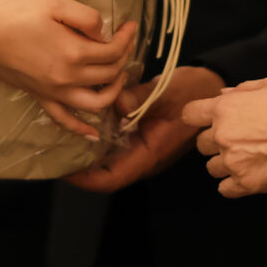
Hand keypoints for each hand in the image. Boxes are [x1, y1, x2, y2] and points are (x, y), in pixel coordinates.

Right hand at [0, 0, 138, 136]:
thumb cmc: (15, 14)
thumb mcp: (54, 3)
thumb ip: (86, 17)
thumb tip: (102, 33)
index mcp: (75, 52)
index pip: (113, 50)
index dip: (127, 37)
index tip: (130, 25)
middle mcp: (69, 77)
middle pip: (110, 74)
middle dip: (123, 57)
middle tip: (123, 42)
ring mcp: (55, 91)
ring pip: (96, 103)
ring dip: (113, 91)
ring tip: (116, 77)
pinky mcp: (41, 96)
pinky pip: (64, 119)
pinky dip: (81, 128)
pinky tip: (93, 134)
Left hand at [66, 66, 224, 192]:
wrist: (211, 86)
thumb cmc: (194, 92)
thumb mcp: (168, 92)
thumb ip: (141, 98)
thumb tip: (117, 104)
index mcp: (149, 153)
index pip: (112, 179)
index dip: (86, 179)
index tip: (63, 170)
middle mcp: (143, 156)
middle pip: (106, 173)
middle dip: (80, 168)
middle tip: (55, 150)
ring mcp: (142, 147)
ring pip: (109, 159)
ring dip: (88, 152)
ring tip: (63, 136)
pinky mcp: (141, 135)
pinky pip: (115, 143)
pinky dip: (99, 137)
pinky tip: (85, 120)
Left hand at [186, 74, 266, 197]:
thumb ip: (244, 89)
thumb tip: (225, 94)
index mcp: (225, 109)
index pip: (190, 115)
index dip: (197, 117)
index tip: (206, 121)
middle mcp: (223, 136)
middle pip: (201, 144)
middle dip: (216, 141)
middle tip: (238, 139)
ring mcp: (233, 162)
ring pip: (212, 168)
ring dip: (224, 163)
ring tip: (246, 158)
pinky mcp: (247, 184)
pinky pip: (224, 189)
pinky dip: (232, 184)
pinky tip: (247, 175)